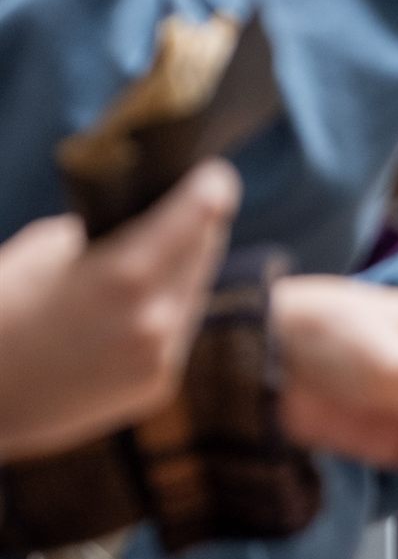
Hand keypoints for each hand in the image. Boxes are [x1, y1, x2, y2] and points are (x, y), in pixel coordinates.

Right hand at [0, 165, 240, 462]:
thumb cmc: (1, 308)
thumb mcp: (46, 249)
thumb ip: (106, 231)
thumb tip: (146, 216)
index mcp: (125, 275)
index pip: (197, 217)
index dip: (209, 190)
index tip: (215, 174)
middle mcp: (154, 320)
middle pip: (203, 254)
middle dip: (201, 225)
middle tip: (202, 199)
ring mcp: (160, 358)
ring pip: (195, 294)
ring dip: (189, 268)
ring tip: (177, 244)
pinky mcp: (159, 384)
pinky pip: (179, 332)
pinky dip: (170, 309)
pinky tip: (153, 297)